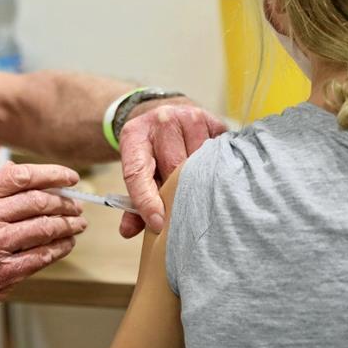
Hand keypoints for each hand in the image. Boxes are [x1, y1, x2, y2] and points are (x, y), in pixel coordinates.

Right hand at [0, 162, 86, 337]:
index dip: (52, 174)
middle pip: (39, 201)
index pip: (20, 176)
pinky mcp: (6, 272)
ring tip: (78, 224)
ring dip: (68, 225)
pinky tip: (66, 245)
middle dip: (64, 202)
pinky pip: (43, 255)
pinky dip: (60, 248)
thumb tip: (15, 176)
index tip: (68, 178)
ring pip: (46, 227)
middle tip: (76, 205)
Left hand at [119, 100, 226, 237]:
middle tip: (182, 210)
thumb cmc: (150, 150)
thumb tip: (128, 231)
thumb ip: (133, 201)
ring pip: (199, 162)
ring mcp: (190, 118)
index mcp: (134, 135)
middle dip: (177, 192)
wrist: (163, 115)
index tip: (157, 222)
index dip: (146, 199)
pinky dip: (216, 169)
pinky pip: (219, 154)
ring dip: (199, 180)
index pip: (138, 171)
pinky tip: (213, 175)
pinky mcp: (215, 122)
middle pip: (173, 168)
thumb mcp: (136, 168)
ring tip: (198, 189)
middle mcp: (162, 121)